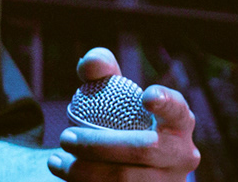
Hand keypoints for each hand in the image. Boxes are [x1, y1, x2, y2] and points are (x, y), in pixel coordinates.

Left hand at [49, 49, 200, 181]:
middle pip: (144, 151)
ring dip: (84, 171)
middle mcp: (181, 157)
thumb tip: (89, 66)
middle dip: (99, 145)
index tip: (145, 96)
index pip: (178, 111)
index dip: (167, 104)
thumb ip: (100, 67)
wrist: (122, 162)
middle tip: (65, 137)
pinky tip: (65, 176)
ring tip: (56, 160)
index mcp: (179, 123)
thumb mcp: (113, 89)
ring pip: (125, 180)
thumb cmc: (119, 117)